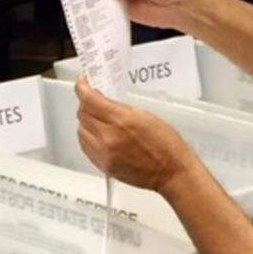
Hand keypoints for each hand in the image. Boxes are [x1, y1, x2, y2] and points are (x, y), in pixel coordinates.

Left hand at [75, 77, 193, 192]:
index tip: (83, 81)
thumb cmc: (166, 145)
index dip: (82, 87)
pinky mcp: (103, 166)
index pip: (88, 99)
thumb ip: (119, 108)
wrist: (171, 172)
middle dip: (86, 103)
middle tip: (93, 100)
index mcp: (121, 120)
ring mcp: (104, 153)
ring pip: (81, 131)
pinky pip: (85, 147)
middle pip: (82, 114)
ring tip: (97, 119)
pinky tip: (98, 135)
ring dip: (86, 121)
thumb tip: (102, 102)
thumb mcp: (145, 115)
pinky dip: (88, 137)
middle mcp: (108, 137)